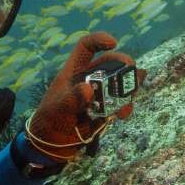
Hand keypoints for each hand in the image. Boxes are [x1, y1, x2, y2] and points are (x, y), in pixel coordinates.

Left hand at [25, 32, 146, 161]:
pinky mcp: (107, 108)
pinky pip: (122, 101)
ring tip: (131, 96)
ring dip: (130, 86)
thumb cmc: (50, 121)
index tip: (114, 43)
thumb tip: (88, 89)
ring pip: (121, 81)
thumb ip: (72, 99)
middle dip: (125, 64)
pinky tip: (124, 114)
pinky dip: (127, 104)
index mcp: (74, 71)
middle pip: (112, 62)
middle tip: (133, 73)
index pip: (86, 47)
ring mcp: (100, 93)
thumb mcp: (58, 109)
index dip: (99, 40)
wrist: (53, 145)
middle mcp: (90, 78)